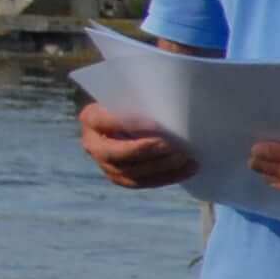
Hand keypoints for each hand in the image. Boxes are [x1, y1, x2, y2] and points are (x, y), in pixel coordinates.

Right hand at [79, 102, 197, 189]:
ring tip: (185, 158)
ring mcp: (105, 164)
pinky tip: (188, 169)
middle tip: (171, 145)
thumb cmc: (136, 102)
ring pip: (130, 173)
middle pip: (114, 154)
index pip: (105, 121)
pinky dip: (167, 177)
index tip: (155, 123)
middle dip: (144, 151)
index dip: (130, 124)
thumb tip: (170, 102)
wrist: (131, 118)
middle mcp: (92, 144)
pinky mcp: (121, 177)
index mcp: (91, 118)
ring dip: (160, 167)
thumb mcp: (134, 95)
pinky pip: (143, 182)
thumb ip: (144, 100)